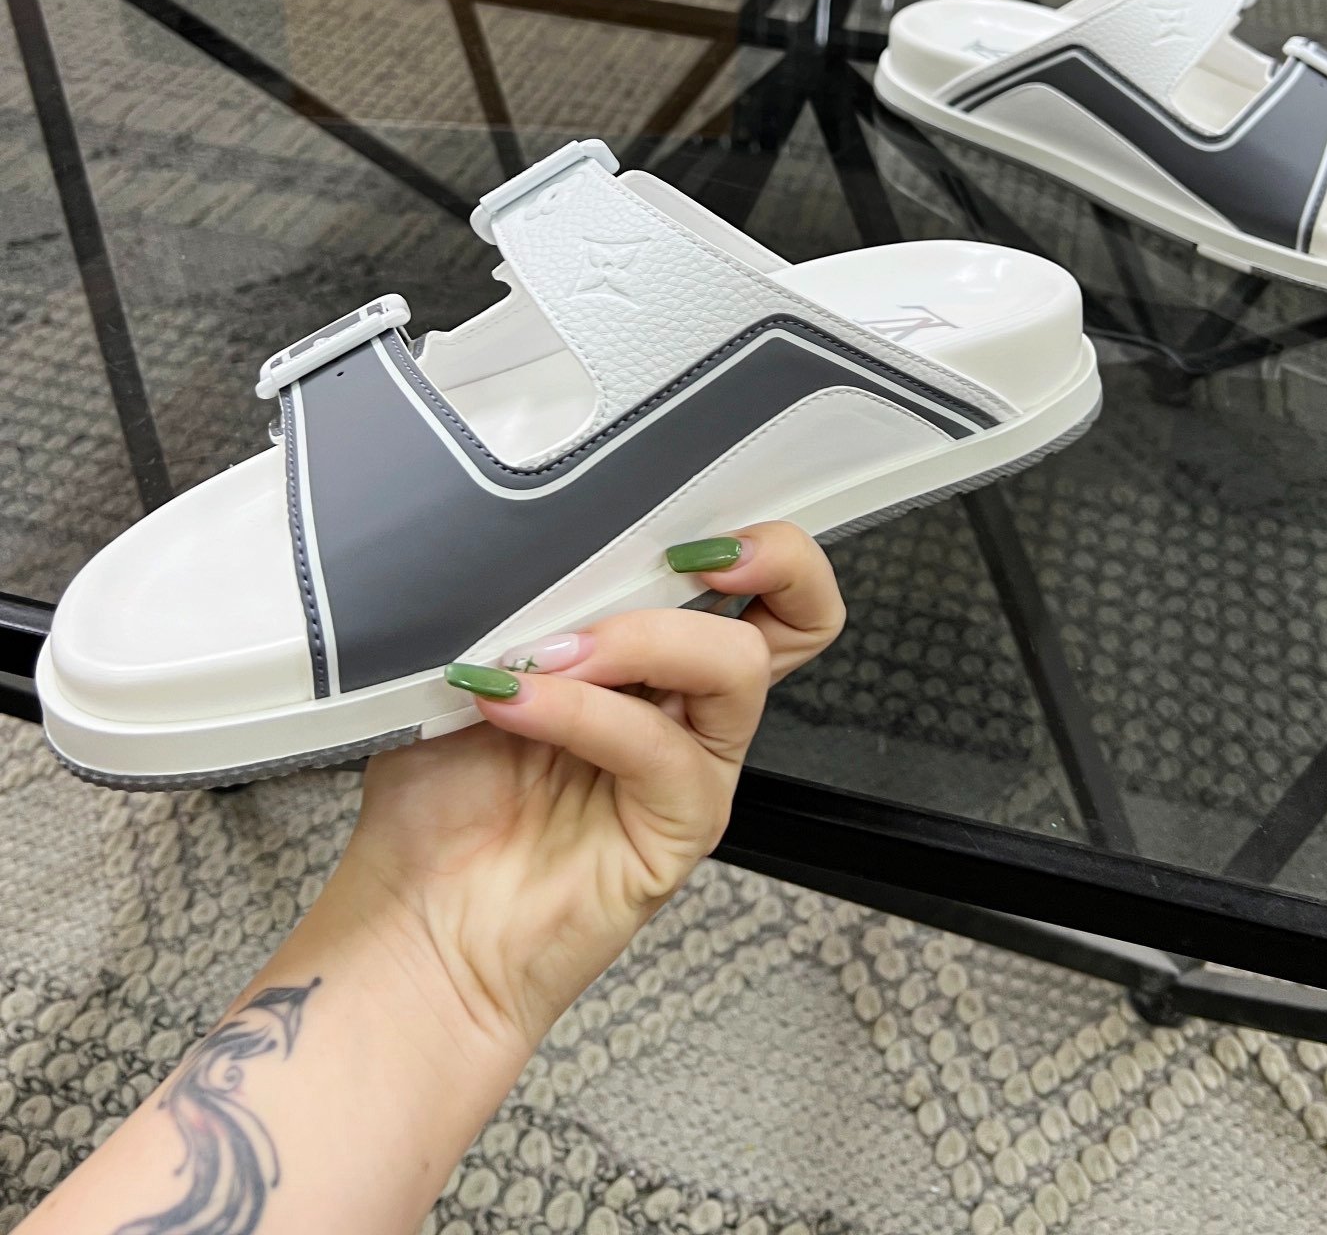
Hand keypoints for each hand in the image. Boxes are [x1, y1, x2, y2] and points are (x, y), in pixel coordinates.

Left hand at [333, 523, 843, 1065]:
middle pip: (801, 613)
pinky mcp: (681, 828)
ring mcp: (691, 766)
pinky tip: (517, 706)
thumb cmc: (438, 803)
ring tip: (548, 656)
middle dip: (769, 558)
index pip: (750, 578)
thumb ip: (529, 606)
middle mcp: (687, 704)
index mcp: (650, 655)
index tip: (686, 511)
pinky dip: (586, 712)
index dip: (752, 535)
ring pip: (736, 663)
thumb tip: (548, 540)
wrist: (412, 928)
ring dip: (639, 637)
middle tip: (686, 554)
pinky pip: (663, 748)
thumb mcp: (477, 666)